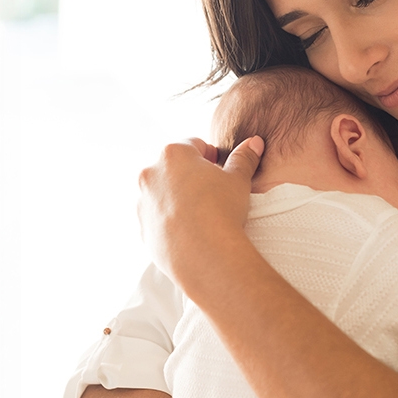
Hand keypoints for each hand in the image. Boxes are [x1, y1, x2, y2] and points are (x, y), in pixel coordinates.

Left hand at [137, 136, 263, 281]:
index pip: (193, 144)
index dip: (210, 155)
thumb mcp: (238, 180)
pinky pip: (158, 219)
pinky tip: (189, 231)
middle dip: (191, 175)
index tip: (220, 168)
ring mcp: (143, 202)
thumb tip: (254, 142)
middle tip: (212, 191)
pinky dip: (170, 221)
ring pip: (162, 193)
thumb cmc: (222, 210)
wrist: (205, 255)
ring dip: (177, 198)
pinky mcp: (143, 228)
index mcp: (173, 154)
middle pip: (173, 168)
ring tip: (200, 213)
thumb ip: (244, 158)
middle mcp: (151, 174)